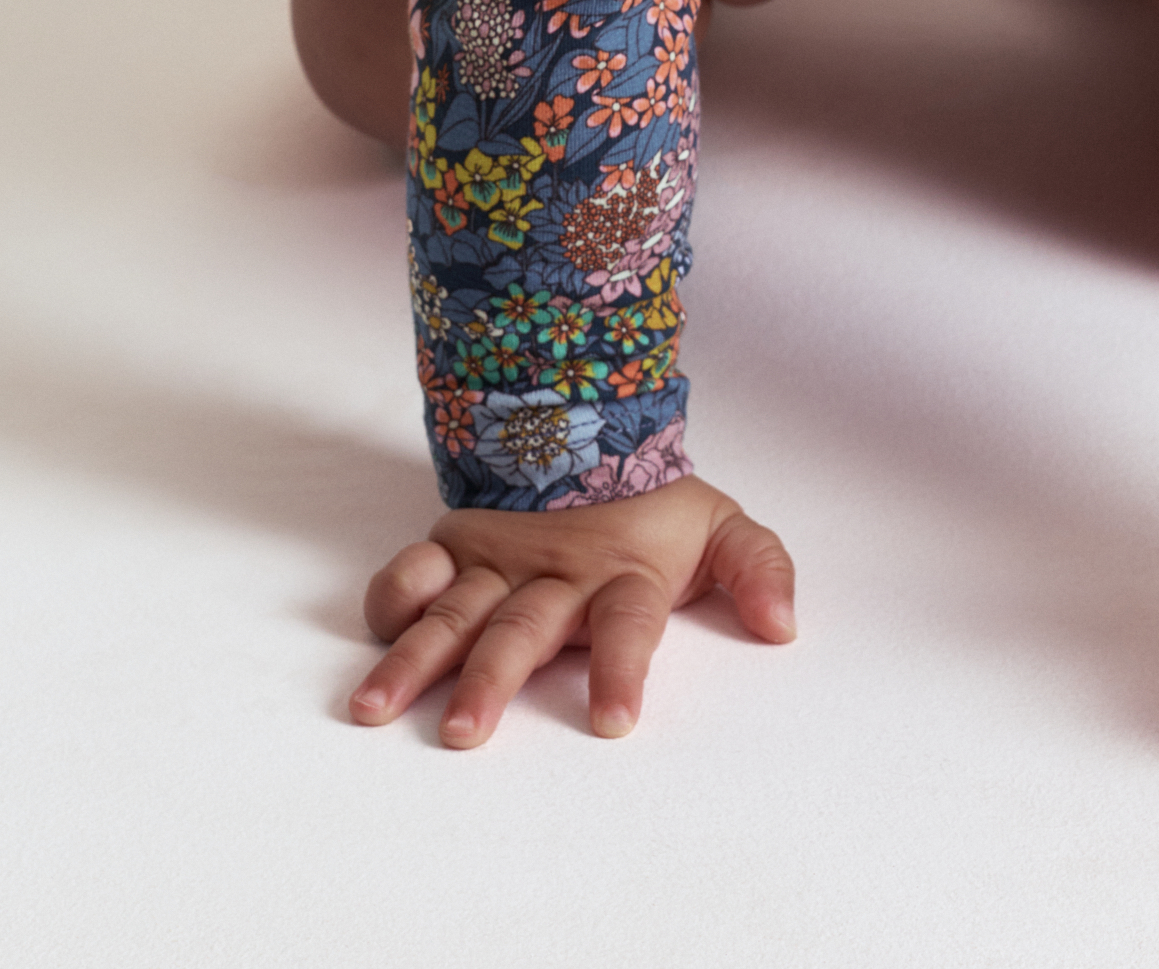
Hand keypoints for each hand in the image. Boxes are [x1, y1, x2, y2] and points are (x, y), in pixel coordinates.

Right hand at [349, 474, 794, 745]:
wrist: (590, 423)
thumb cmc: (652, 505)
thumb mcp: (720, 527)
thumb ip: (759, 569)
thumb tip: (783, 625)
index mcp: (622, 574)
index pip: (627, 624)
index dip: (621, 668)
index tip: (613, 722)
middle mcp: (555, 572)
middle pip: (521, 628)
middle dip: (491, 681)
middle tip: (465, 734)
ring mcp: (500, 560)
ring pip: (455, 611)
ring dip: (417, 658)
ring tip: (378, 709)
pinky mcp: (457, 547)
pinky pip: (413, 572)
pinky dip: (391, 595)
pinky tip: (374, 632)